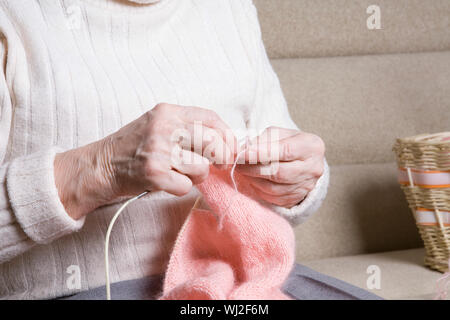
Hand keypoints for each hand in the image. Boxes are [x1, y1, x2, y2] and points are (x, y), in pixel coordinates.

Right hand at [55, 103, 235, 219]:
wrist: (101, 165)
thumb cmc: (133, 146)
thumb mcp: (158, 124)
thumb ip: (186, 127)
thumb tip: (223, 142)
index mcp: (168, 112)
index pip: (211, 118)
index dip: (227, 136)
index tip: (229, 148)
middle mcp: (164, 128)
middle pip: (212, 142)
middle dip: (219, 158)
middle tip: (215, 165)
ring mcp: (159, 151)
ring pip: (202, 167)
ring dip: (195, 176)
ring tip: (177, 173)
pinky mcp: (154, 174)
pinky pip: (187, 186)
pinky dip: (180, 188)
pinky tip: (166, 183)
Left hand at [236, 127, 324, 207]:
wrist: (302, 162)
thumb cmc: (289, 143)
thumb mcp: (280, 134)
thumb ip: (265, 138)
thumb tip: (247, 149)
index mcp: (312, 146)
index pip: (286, 151)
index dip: (263, 153)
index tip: (244, 153)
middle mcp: (314, 168)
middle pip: (280, 172)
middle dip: (254, 168)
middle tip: (238, 163)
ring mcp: (306, 186)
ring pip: (274, 187)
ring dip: (253, 179)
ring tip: (242, 169)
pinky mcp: (296, 198)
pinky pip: (273, 197)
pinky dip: (258, 188)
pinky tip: (251, 179)